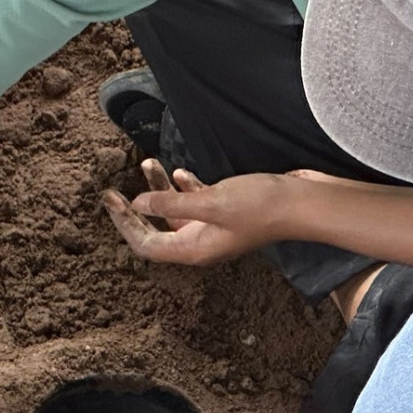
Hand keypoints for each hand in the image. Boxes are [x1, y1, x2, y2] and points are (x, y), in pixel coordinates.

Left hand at [101, 160, 292, 266]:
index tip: (110, 200)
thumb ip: (172, 202)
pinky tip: (179, 172)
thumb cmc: (260, 205)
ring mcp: (214, 228)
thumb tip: (138, 204)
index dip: (124, 223)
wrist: (302, 202)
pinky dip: (183, 188)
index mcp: (194, 249)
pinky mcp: (226, 212)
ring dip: (159, 189)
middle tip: (113, 188)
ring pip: (175, 211)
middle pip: (155, 228)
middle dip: (135, 207)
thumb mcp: (211, 201)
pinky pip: (195, 203)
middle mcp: (201, 243)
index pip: (146, 244)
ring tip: (149, 162)